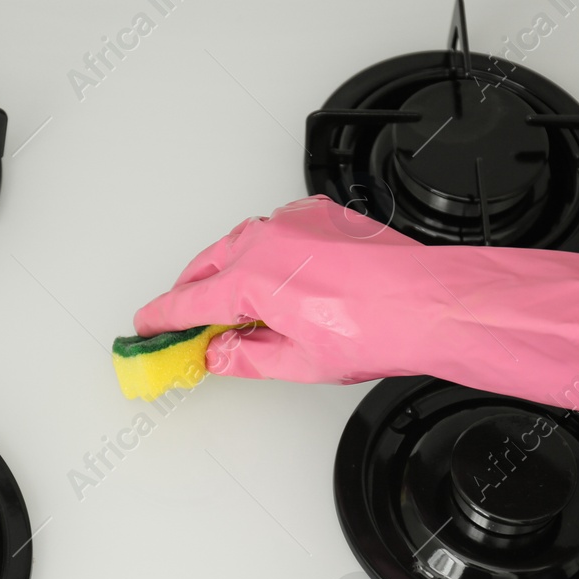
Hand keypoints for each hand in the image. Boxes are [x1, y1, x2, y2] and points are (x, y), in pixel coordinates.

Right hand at [133, 195, 578, 433]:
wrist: (436, 304)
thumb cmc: (378, 329)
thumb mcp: (297, 363)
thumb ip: (245, 356)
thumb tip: (218, 353)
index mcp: (253, 275)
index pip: (188, 301)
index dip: (161, 319)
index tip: (142, 329)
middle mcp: (270, 238)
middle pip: (209, 265)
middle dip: (192, 294)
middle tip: (183, 326)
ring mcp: (299, 221)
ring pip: (243, 244)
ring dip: (227, 272)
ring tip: (231, 311)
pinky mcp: (326, 215)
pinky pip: (279, 232)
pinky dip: (266, 254)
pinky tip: (279, 284)